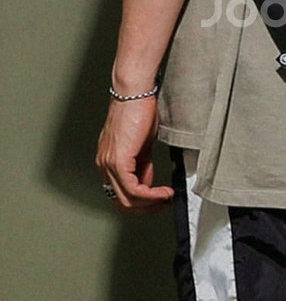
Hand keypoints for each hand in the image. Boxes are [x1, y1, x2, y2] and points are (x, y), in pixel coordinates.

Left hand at [96, 95, 173, 214]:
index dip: (143, 200)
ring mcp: (109, 163)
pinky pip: (133, 189)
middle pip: (122, 201)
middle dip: (147, 207)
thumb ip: (142, 164)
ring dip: (150, 203)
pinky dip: (151, 195)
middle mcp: (104, 164)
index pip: (121, 192)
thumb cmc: (139, 110)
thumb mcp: (142, 144)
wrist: (134, 93)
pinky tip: (164, 192)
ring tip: (167, 197)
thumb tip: (147, 181)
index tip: (160, 198)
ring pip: (127, 199)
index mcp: (108, 160)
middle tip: (165, 203)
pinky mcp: (118, 160)